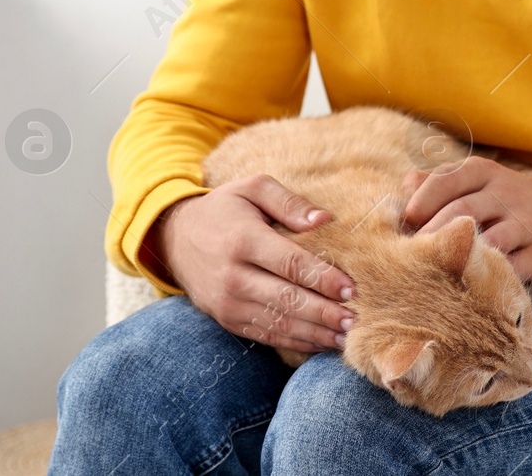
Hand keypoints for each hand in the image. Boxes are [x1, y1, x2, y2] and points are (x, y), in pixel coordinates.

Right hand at [143, 175, 356, 352]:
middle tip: (355, 320)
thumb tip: (324, 219)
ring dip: (314, 333)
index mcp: (243, 240)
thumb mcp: (252, 189)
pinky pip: (266, 335)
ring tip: (345, 337)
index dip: (323, 278)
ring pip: (278, 324)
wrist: (175, 239)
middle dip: (324, 313)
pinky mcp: (227, 320)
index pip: (290, 264)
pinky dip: (295, 342)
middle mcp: (232, 276)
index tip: (352, 288)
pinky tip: (320, 342)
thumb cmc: (224, 209)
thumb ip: (288, 201)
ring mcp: (228, 303)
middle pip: (287, 299)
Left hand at [400, 157, 531, 281]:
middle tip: (412, 253)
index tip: (405, 224)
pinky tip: (466, 283)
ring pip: (487, 238)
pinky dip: (486, 275)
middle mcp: (504, 193)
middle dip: (432, 232)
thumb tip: (404, 189)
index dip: (420, 202)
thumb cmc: (506, 200)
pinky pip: (509, 267)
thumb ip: (438, 182)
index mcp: (482, 171)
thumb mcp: (477, 181)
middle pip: (461, 210)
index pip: (445, 180)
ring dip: (457, 253)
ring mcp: (525, 223)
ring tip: (435, 268)